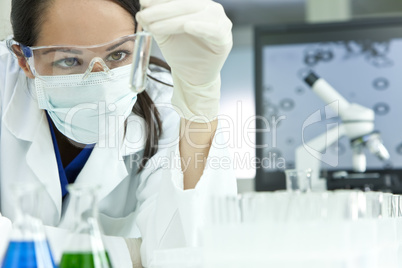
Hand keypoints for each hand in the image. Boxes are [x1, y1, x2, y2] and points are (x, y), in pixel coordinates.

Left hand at [137, 0, 232, 121]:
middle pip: (186, 4)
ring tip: (155, 27)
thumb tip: (142, 11)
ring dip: (173, 20)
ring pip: (196, 15)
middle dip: (162, 9)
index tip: (142, 3)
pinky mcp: (224, 38)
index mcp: (197, 4)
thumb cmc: (182, 53)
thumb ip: (156, 21)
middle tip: (144, 15)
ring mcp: (220, 22)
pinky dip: (201, 27)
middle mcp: (211, 9)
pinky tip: (188, 26)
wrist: (193, 76)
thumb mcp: (165, 34)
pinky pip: (214, 30)